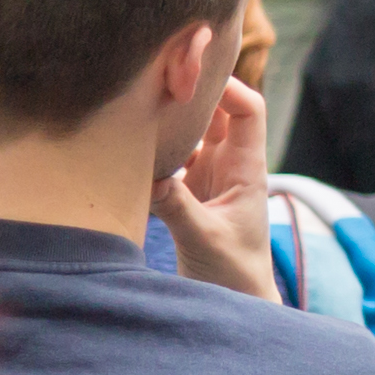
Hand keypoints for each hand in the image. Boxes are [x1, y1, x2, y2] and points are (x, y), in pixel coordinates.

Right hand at [156, 76, 280, 302]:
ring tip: (134, 105)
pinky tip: (125, 144)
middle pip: (216, 113)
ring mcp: (207, 176)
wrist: (236, 298)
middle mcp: (229, 165)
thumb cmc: (234, 271)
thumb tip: (151, 176)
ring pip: (190, 134)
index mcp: (247, 168)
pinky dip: (152, 150)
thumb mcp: (205, 238)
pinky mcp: (187, 192)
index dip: (229, 87)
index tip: (196, 76)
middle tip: (154, 78)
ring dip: (168, 121)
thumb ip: (179, 207)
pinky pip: (169, 159)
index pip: (248, 111)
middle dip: (191, 94)